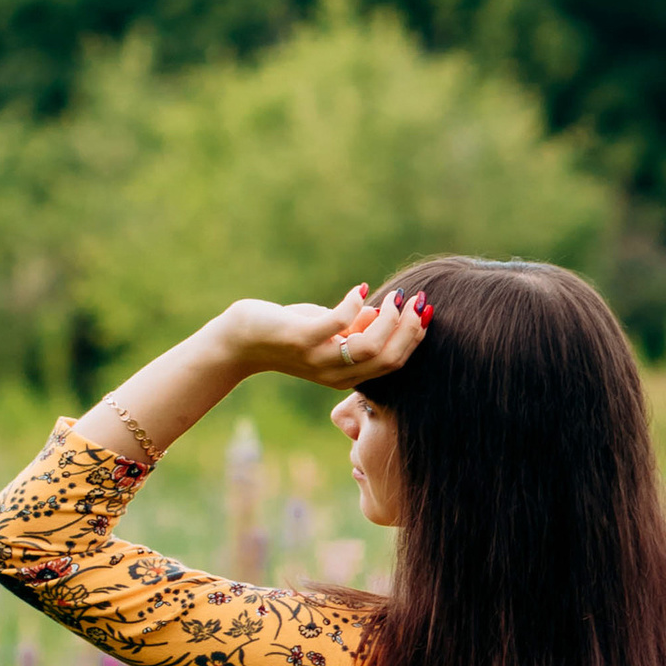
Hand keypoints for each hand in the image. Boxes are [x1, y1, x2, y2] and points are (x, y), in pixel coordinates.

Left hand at [220, 283, 431, 386]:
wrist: (240, 342)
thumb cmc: (286, 332)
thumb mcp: (326, 331)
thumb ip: (355, 327)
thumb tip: (384, 311)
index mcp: (346, 375)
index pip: (393, 363)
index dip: (414, 337)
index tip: (425, 310)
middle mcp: (335, 374)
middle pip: (388, 358)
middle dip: (409, 328)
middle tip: (417, 300)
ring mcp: (318, 359)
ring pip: (369, 347)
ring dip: (388, 319)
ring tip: (395, 296)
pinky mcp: (301, 339)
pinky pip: (338, 323)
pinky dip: (353, 304)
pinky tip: (357, 290)